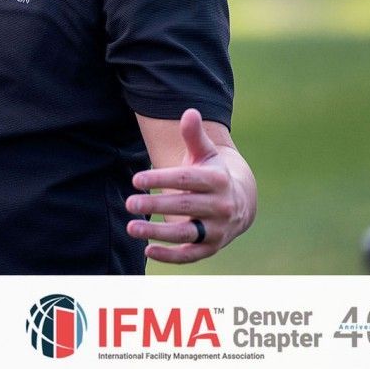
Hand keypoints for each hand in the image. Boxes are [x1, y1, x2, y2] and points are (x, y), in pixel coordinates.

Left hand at [126, 108, 252, 263]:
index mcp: (218, 180)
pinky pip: (191, 255)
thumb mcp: (206, 153)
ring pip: (187, 233)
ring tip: (131, 228)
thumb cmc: (212, 173)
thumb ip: (193, 135)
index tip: (135, 179)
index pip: (187, 179)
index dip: (161, 178)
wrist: (241, 201)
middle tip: (128, 203)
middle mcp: (221, 206)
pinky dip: (171, 256)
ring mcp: (218, 229)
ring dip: (159, 233)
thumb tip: (189, 112)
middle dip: (156, 205)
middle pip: (185, 206)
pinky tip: (148, 251)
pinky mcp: (212, 247)